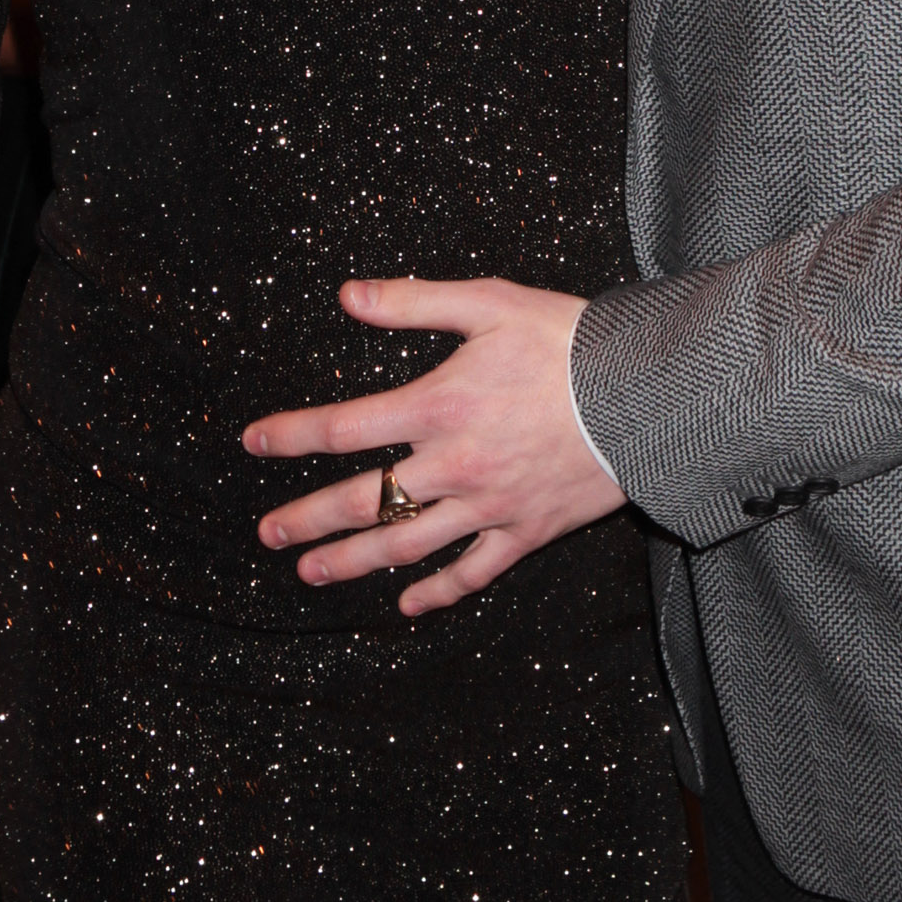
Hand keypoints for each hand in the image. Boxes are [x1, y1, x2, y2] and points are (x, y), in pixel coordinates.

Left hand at [247, 277, 624, 617]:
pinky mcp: (526, 530)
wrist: (648, 391)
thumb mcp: (489, 303)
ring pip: (405, 545)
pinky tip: (408, 605)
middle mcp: (454, 464)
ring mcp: (489, 505)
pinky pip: (473, 572)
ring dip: (352, 562)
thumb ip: (413, 302)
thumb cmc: (569, 342)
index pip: (343, 428)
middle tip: (267, 534)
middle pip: (363, 499)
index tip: (253, 443)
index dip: (290, 436)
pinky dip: (438, 592)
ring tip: (311, 573)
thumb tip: (348, 296)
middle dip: (307, 519)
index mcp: (438, 406)